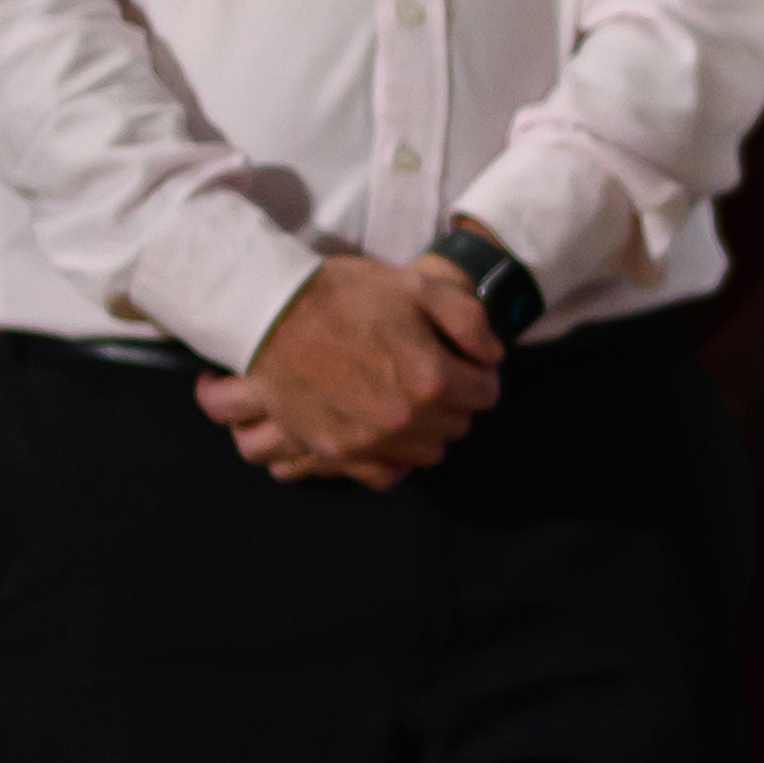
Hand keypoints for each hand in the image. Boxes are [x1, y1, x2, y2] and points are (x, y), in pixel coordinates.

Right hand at [208, 251, 504, 484]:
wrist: (270, 313)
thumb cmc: (344, 295)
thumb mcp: (417, 288)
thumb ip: (468, 322)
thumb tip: (493, 358)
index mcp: (432, 378)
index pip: (486, 393)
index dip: (478, 373)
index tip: (463, 362)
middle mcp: (406, 419)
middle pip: (459, 424)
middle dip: (455, 400)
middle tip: (433, 375)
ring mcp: (370, 441)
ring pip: (428, 452)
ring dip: (427, 429)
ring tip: (407, 399)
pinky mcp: (337, 452)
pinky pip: (386, 475)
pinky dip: (394, 457)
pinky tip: (387, 431)